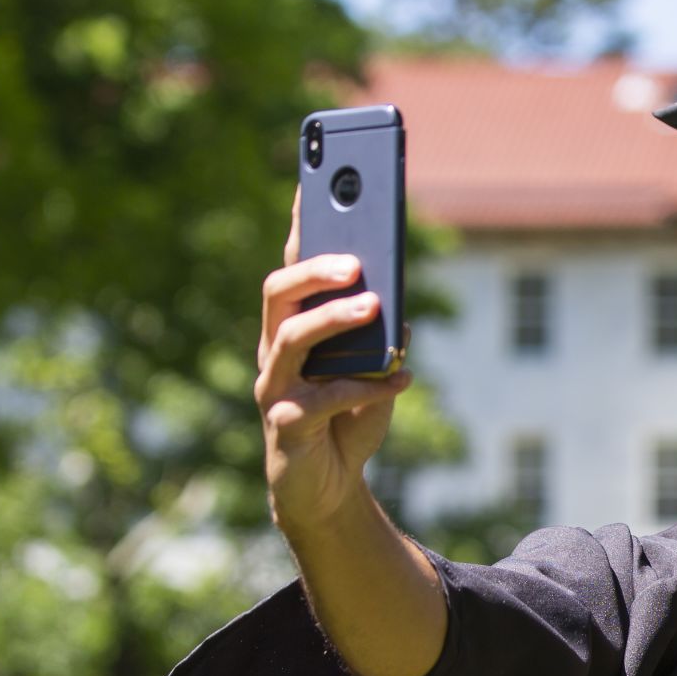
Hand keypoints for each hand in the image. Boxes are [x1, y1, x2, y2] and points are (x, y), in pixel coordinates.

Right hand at [256, 189, 411, 532]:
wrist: (327, 491)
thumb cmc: (346, 421)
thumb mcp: (372, 371)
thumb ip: (381, 337)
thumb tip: (399, 301)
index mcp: (293, 327)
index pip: (293, 267)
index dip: (301, 226)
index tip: (316, 184)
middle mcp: (275, 351)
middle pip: (278, 293)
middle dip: (315, 270)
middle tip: (356, 261)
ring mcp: (275, 388)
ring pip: (291, 340)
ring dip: (334, 319)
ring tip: (375, 307)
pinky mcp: (286, 427)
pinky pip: (323, 399)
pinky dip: (367, 388)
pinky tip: (401, 378)